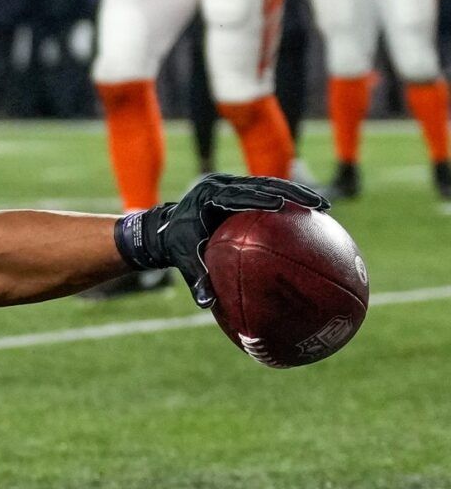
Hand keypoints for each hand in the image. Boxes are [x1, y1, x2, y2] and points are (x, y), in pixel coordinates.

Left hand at [115, 174, 329, 307]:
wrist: (166, 228)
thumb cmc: (177, 245)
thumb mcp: (184, 260)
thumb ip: (196, 278)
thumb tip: (206, 304)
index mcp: (209, 196)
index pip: (238, 195)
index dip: (260, 198)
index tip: (281, 205)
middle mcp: (222, 185)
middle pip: (263, 183)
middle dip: (292, 192)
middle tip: (317, 204)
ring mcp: (233, 184)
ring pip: (270, 184)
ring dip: (297, 193)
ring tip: (323, 207)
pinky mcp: (241, 190)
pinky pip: (268, 192)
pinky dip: (289, 200)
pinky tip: (312, 214)